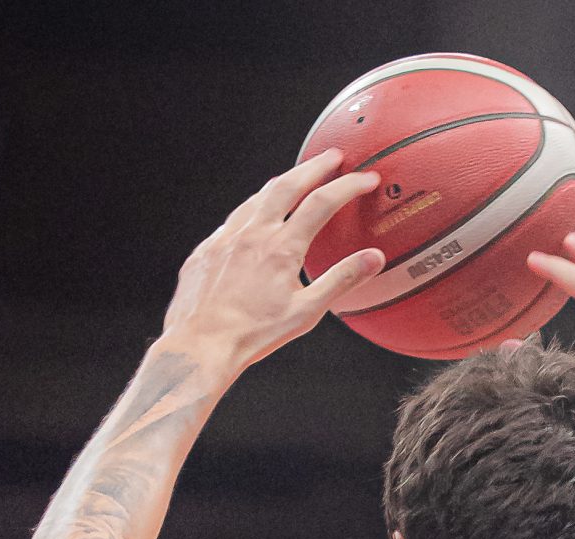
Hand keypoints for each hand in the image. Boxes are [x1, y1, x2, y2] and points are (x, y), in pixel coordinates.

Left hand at [158, 152, 382, 379]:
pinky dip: (250, 212)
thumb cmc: (252, 336)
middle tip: (331, 157)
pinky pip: (231, 221)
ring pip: (256, 198)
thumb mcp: (305, 312)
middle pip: (288, 184)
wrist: (202, 345)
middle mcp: (253, 234)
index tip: (366, 180)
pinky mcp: (206, 250)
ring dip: (280, 183)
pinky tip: (253, 219)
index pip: (322, 202)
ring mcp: (226, 238)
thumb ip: (340, 280)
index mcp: (282, 248)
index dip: (348, 186)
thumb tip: (373, 259)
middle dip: (314, 166)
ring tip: (293, 180)